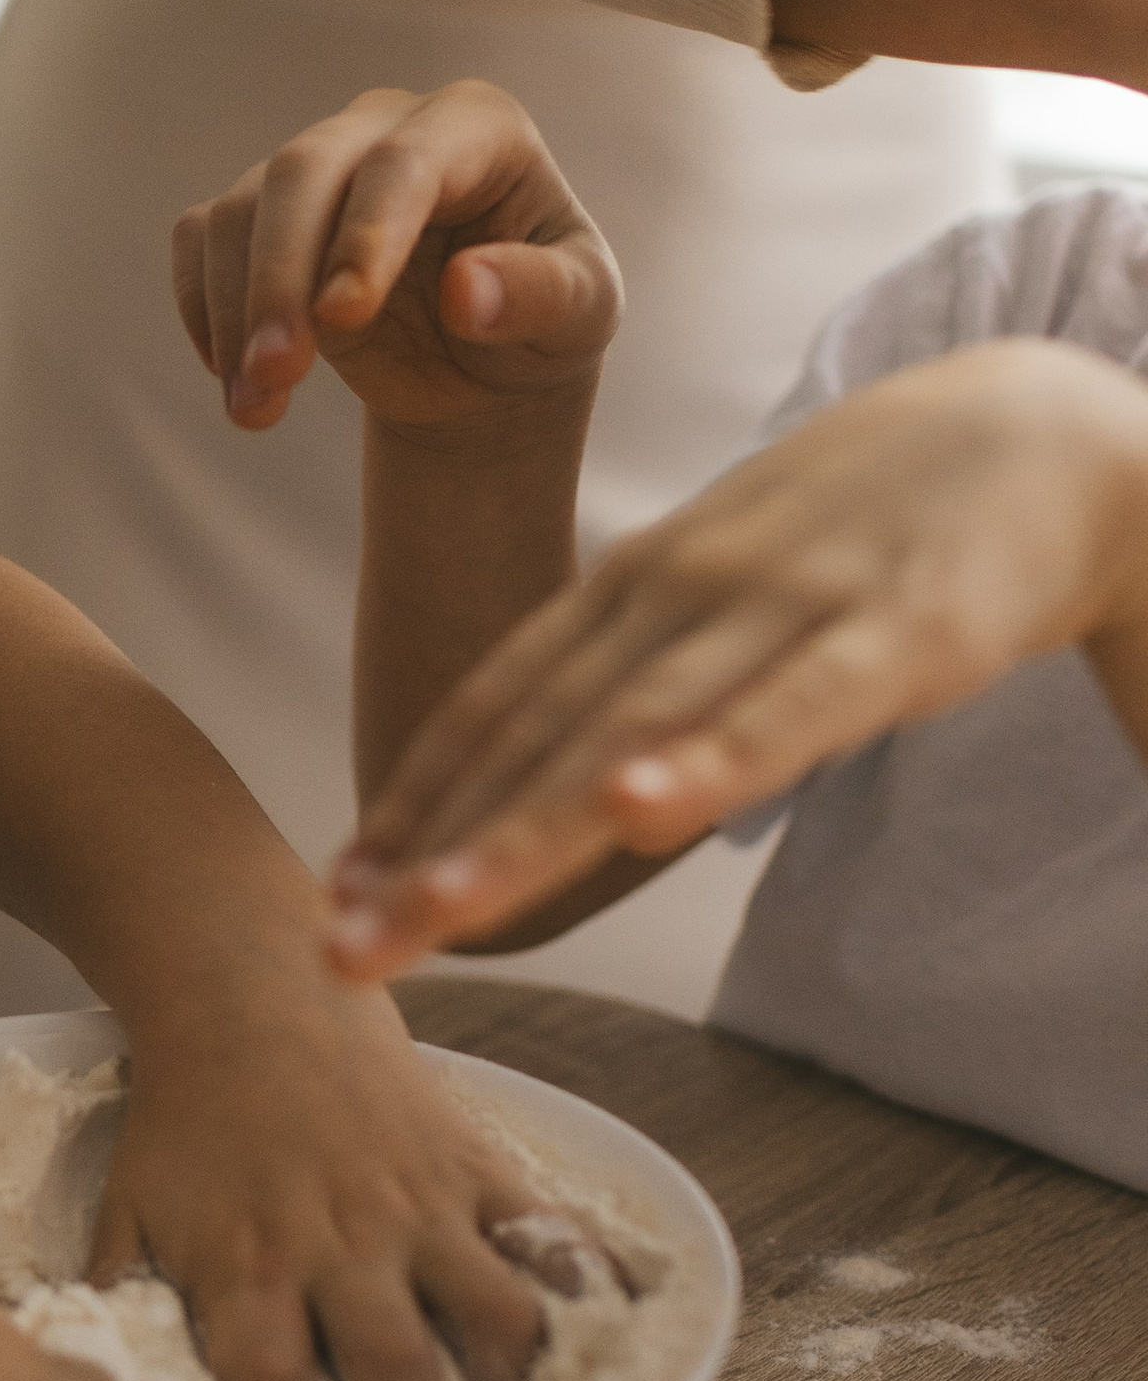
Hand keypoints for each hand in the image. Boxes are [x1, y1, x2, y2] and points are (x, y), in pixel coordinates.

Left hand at [93, 972, 552, 1380]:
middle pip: (399, 1377)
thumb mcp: (129, 1210)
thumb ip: (116, 1301)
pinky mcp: (477, 1166)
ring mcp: (422, 1206)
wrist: (251, 994)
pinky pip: (551, 1235)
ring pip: (498, 1317)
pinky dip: (583, 1290)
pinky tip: (591, 1338)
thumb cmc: (187, 1115)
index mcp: (251, 1265)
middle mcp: (345, 1245)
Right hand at [170, 83, 621, 434]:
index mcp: (479, 128)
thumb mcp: (583, 316)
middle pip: (303, 171)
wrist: (486, 358)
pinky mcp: (262, 215)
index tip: (343, 319)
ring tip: (256, 410)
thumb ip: (543, 295)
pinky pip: (202, 238)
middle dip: (279, 277)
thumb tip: (467, 289)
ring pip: (241, 209)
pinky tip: (235, 377)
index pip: (407, 161)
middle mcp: (386, 127)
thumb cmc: (545, 319)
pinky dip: (202, 307)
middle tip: (275, 377)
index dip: (367, 234)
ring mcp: (318, 167)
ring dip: (236, 314)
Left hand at [325, 339, 1147, 982]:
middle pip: (533, 740)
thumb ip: (640, 678)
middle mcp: (679, 595)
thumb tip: (552, 783)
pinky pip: (786, 710)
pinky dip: (709, 762)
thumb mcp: (727, 595)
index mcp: (631, 588)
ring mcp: (779, 610)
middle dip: (427, 852)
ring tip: (431, 911)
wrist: (1043, 430)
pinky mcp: (890, 634)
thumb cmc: (868, 533)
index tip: (336, 896)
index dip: (410, 802)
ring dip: (523, 830)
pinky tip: (637, 813)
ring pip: (630, 735)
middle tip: (339, 950)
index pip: (495, 705)